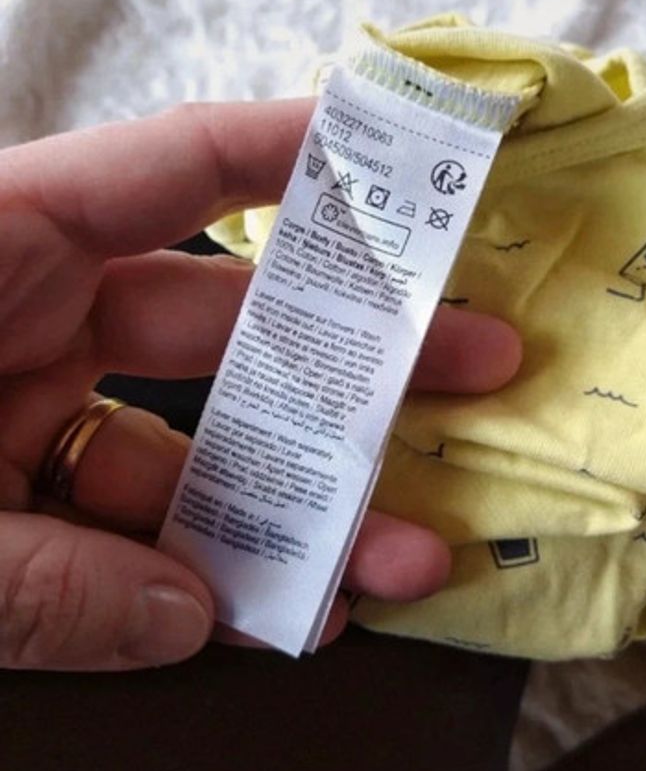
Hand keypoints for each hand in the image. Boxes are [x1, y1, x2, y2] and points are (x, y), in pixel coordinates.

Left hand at [0, 100, 521, 669]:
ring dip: (277, 509)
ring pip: (169, 444)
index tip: (411, 155)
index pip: (167, 167)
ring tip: (389, 562)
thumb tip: (185, 618)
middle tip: (474, 372)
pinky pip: (105, 521)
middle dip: (346, 357)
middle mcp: (11, 313)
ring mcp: (2, 402)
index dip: (294, 152)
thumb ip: (48, 584)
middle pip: (206, 318)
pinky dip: (176, 571)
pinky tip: (256, 612)